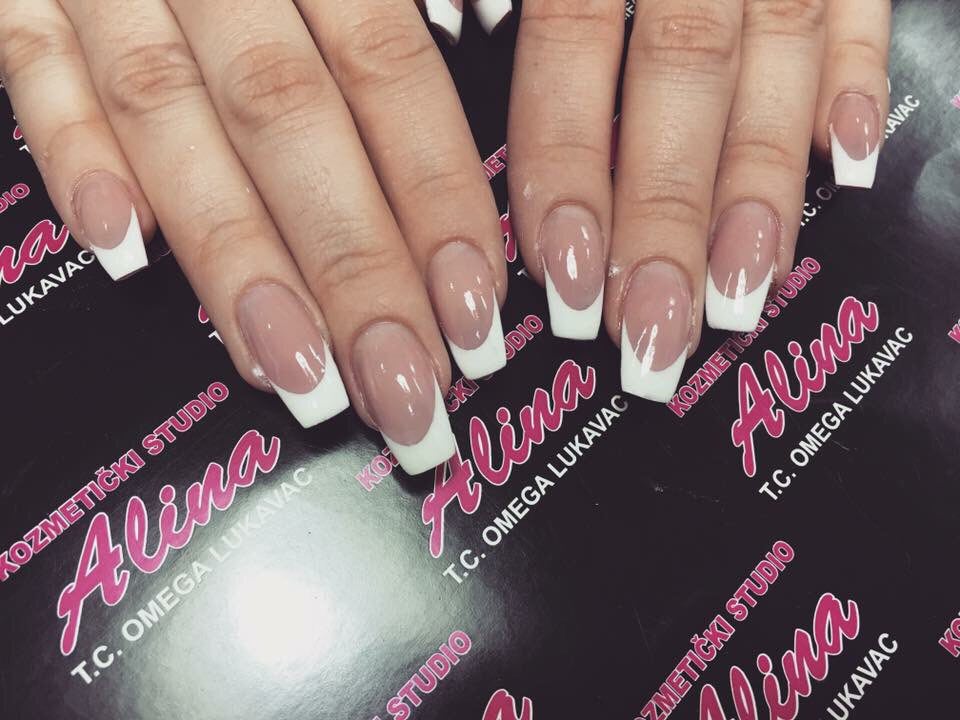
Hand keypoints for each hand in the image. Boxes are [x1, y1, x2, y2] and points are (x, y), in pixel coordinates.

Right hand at [0, 0, 512, 474]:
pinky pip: (28, 60)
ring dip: (232, 256)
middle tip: (405, 392)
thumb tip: (485, 16)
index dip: (433, 196)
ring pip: (168, 117)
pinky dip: (69, 148)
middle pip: (291, 123)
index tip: (474, 309)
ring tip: (293, 373)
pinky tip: (119, 246)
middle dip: (353, 270)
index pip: (386, 72)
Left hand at [507, 0, 889, 400]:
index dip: (563, 165)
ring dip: (759, 184)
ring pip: (777, 57)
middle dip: (665, 215)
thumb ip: (513, 8)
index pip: (567, 44)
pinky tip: (848, 164)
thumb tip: (458, 44)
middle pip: (680, 76)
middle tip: (651, 328)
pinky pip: (861, 9)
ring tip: (741, 291)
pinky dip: (857, 81)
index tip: (561, 274)